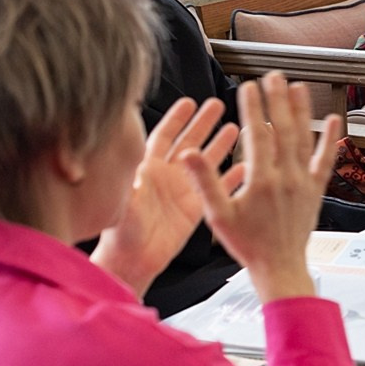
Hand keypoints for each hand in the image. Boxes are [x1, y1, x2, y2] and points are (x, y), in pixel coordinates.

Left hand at [92, 98, 240, 296]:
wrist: (132, 262)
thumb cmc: (120, 234)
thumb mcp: (124, 204)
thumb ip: (133, 184)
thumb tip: (139, 165)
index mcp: (147, 169)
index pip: (163, 135)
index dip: (177, 118)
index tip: (189, 102)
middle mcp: (166, 176)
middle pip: (188, 141)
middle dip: (203, 123)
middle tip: (218, 105)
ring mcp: (182, 191)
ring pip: (205, 161)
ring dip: (219, 144)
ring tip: (236, 127)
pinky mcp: (195, 208)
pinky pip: (216, 189)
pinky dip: (230, 178)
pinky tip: (244, 168)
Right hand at [184, 74, 340, 303]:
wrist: (279, 267)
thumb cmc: (247, 245)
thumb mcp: (218, 216)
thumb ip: (205, 182)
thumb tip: (188, 153)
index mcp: (261, 181)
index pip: (257, 134)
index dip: (252, 108)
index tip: (247, 86)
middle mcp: (286, 178)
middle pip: (283, 130)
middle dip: (277, 100)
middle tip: (273, 75)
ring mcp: (304, 183)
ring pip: (304, 139)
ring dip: (302, 111)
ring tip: (298, 86)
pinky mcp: (316, 190)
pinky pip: (325, 160)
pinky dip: (331, 140)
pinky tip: (335, 119)